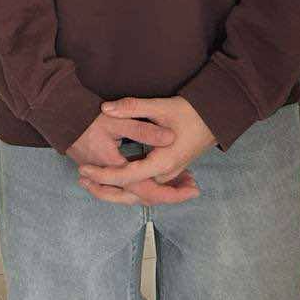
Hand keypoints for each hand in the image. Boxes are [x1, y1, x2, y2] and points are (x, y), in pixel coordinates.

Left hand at [75, 97, 214, 206]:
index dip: (103, 175)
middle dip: (105, 189)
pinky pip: (145, 186)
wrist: (216, 117)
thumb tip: (106, 108)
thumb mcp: (161, 106)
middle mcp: (165, 174)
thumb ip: (132, 107)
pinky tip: (111, 178)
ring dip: (115, 189)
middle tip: (82, 180)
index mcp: (162, 162)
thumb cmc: (191, 111)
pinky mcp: (169, 171)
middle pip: (131, 192)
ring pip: (138, 191)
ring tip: (91, 181)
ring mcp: (168, 175)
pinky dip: (127, 185)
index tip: (84, 169)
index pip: (127, 177)